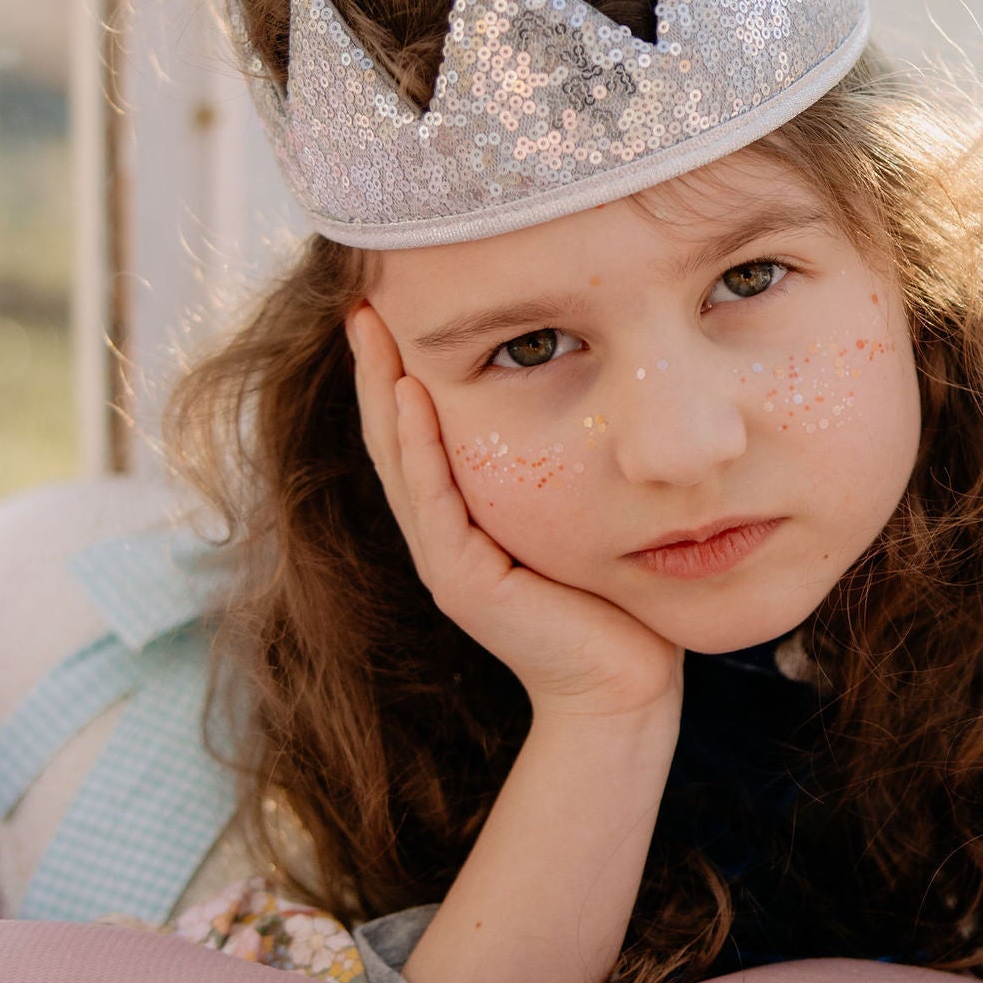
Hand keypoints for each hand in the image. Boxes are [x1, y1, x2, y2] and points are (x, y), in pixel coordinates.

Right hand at [348, 303, 680, 723]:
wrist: (624, 686)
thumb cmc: (616, 603)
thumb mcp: (582, 514)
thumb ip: (562, 466)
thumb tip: (591, 385)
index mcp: (464, 520)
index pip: (418, 430)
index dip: (397, 369)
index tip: (389, 301)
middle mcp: (443, 536)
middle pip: (393, 435)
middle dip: (375, 365)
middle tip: (358, 295)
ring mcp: (446, 560)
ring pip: (401, 460)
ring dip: (381, 389)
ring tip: (369, 326)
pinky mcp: (464, 582)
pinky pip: (434, 501)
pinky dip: (420, 445)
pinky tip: (410, 393)